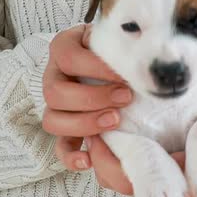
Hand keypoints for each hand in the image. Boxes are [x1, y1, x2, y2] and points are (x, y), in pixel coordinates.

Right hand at [42, 24, 132, 170]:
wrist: (113, 55)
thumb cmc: (115, 47)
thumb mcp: (115, 37)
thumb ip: (121, 43)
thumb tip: (143, 54)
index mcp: (63, 48)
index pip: (68, 58)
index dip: (96, 68)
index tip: (124, 75)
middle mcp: (53, 76)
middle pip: (55, 93)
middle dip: (93, 98)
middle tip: (125, 98)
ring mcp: (55, 103)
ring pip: (53, 120)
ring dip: (85, 123)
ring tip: (115, 121)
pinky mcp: (64, 126)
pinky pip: (59, 145)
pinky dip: (71, 155)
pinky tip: (88, 159)